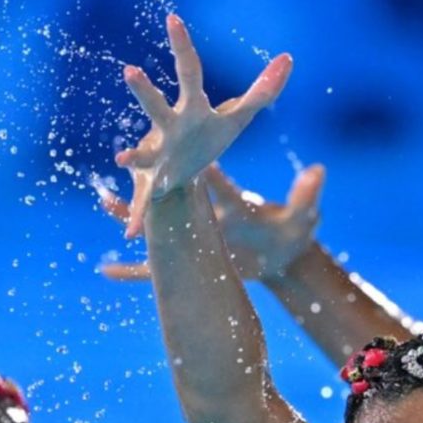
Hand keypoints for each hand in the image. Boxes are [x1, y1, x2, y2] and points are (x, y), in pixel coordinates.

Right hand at [95, 160, 325, 282]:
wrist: (283, 252)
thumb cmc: (292, 229)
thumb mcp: (303, 218)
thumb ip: (308, 196)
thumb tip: (318, 170)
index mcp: (232, 202)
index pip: (216, 183)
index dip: (204, 169)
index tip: (189, 149)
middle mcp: (207, 214)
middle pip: (174, 193)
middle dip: (152, 179)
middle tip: (125, 158)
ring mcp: (195, 236)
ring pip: (156, 224)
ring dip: (132, 215)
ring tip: (104, 203)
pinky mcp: (190, 261)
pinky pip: (154, 269)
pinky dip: (131, 270)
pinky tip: (106, 273)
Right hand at [114, 14, 291, 237]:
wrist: (183, 173)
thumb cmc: (208, 137)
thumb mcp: (239, 116)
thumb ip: (264, 89)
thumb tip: (289, 58)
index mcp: (191, 109)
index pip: (189, 72)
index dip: (183, 46)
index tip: (173, 19)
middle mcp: (169, 129)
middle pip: (157, 107)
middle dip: (145, 93)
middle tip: (130, 71)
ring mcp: (157, 156)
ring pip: (142, 155)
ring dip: (134, 158)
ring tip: (123, 161)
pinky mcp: (153, 185)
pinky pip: (143, 204)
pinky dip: (136, 217)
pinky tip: (131, 233)